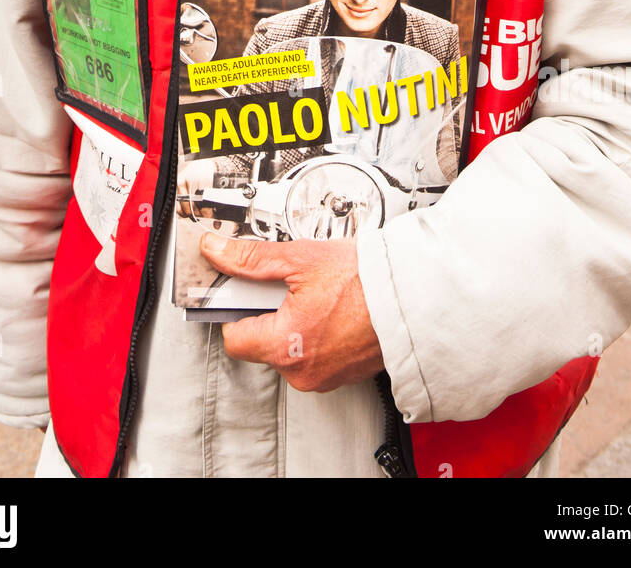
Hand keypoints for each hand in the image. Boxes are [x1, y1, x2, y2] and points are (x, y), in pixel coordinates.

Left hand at [200, 233, 384, 392]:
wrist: (412, 297)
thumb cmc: (365, 280)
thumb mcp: (300, 259)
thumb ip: (252, 259)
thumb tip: (218, 253)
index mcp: (285, 346)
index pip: (233, 338)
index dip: (234, 310)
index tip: (241, 291)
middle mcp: (301, 372)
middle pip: (262, 344)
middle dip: (270, 314)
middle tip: (289, 287)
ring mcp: (324, 379)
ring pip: (288, 351)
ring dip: (294, 325)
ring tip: (317, 297)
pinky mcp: (342, 376)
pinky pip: (314, 356)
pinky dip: (316, 335)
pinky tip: (332, 312)